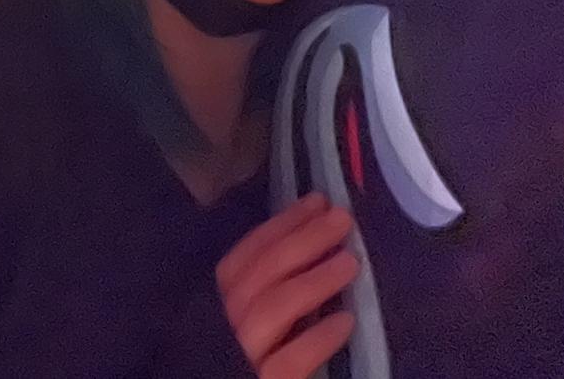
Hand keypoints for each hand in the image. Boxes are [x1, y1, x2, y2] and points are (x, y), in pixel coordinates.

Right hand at [217, 194, 358, 378]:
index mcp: (212, 311)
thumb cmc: (245, 365)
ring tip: (350, 263)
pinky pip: (287, 362)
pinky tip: (344, 322)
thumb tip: (310, 247)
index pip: (243, 259)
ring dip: (312, 282)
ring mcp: (239, 362)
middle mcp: (220, 331)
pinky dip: (315, 338)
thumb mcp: (248, 330)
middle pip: (257, 277)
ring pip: (270, 311)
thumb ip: (267, 295)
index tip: (315, 201)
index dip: (278, 227)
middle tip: (341, 219)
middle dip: (300, 242)